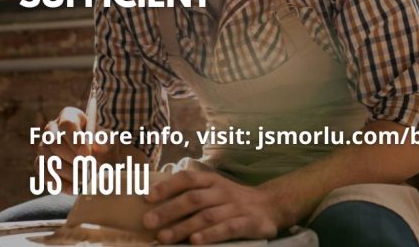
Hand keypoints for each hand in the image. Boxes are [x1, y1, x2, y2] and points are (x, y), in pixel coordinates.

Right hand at [35, 106, 110, 193]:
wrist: (98, 163)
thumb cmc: (104, 147)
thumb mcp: (109, 141)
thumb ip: (106, 141)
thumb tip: (96, 144)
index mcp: (69, 116)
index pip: (67, 124)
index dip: (75, 139)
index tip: (87, 154)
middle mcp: (52, 129)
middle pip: (54, 143)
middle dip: (72, 159)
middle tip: (89, 169)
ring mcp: (43, 147)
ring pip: (49, 160)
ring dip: (69, 172)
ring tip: (86, 179)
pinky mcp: (41, 165)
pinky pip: (45, 175)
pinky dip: (61, 184)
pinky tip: (75, 188)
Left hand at [143, 170, 284, 243]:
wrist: (271, 205)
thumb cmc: (233, 200)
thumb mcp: (215, 191)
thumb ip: (192, 195)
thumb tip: (157, 204)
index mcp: (212, 181)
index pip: (187, 179)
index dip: (167, 186)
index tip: (146, 197)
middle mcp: (222, 191)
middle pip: (193, 198)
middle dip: (168, 210)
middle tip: (148, 222)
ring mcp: (235, 206)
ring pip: (206, 216)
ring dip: (183, 227)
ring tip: (164, 237)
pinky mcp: (248, 222)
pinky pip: (227, 228)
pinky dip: (210, 235)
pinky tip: (195, 242)